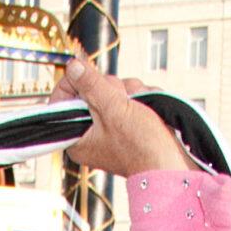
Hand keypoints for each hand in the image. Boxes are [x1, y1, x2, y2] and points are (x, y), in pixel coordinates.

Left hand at [57, 52, 187, 176]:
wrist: (170, 163)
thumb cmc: (141, 145)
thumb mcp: (112, 108)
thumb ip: (90, 85)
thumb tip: (73, 67)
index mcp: (78, 138)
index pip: (61, 99)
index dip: (74, 82)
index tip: (88, 76)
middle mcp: (90, 133)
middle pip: (90, 89)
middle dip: (110, 88)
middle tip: (120, 102)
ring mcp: (109, 127)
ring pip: (112, 89)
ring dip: (129, 91)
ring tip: (137, 108)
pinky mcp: (126, 123)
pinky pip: (127, 96)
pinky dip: (138, 97)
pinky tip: (145, 108)